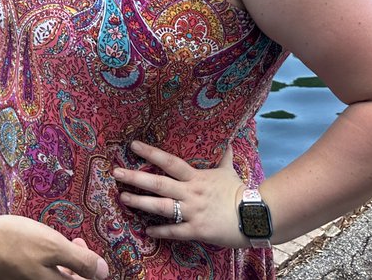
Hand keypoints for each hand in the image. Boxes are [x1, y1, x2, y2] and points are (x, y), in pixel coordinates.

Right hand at [0, 215, 108, 278]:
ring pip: (55, 277)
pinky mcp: (19, 278)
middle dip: (77, 264)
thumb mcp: (52, 246)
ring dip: (63, 262)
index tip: (82, 246)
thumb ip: (80, 260)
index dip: (91, 269)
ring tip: (58, 242)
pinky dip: (47, 263)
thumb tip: (103, 271)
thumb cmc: (14, 243)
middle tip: (74, 242)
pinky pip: (41, 275)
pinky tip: (41, 248)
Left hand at [113, 140, 245, 247]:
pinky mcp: (197, 230)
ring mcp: (193, 212)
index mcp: (196, 177)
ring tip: (123, 198)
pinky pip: (175, 232)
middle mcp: (191, 192)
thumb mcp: (228, 171)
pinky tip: (146, 231)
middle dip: (135, 178)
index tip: (133, 145)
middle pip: (159, 183)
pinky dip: (160, 232)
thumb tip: (228, 140)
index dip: (151, 153)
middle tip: (116, 173)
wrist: (256, 216)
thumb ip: (223, 156)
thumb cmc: (239, 193)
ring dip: (140, 203)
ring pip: (162, 207)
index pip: (169, 161)